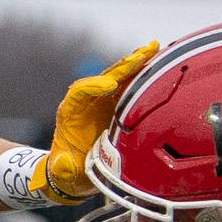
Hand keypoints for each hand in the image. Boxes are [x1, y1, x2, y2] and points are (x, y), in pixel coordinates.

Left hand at [30, 42, 158, 201]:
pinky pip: (131, 86)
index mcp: (71, 112)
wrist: (77, 172)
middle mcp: (88, 102)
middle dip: (122, 67)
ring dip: (136, 63)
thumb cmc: (69, 171)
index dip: (93, 86)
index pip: (79, 92)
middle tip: (141, 55)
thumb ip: (62, 168)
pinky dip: (143, 74)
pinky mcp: (117, 105)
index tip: (110, 85)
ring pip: (120, 77)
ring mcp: (104, 101)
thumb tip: (63, 164)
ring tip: (154, 48)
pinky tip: (159, 62)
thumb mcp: (63, 172)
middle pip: (104, 78)